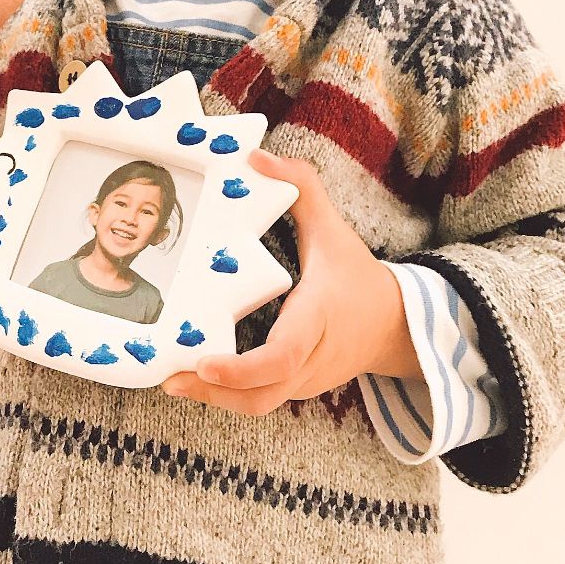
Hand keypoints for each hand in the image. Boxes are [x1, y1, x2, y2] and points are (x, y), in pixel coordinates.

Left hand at [159, 149, 416, 414]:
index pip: (282, 357)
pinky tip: (193, 378)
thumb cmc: (358, 275)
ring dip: (213, 399)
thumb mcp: (333, 228)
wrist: (396, 326)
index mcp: (317, 319)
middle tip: (168, 377)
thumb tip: (257, 157)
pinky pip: (260, 400)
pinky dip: (227, 395)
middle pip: (261, 396)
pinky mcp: (296, 390)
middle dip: (213, 394)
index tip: (205, 363)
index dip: (242, 368)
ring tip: (170, 378)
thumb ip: (300, 188)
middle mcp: (310, 360)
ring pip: (257, 406)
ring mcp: (304, 383)